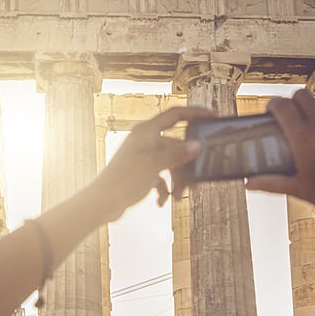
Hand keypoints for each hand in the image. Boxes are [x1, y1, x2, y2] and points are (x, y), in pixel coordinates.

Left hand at [88, 107, 209, 221]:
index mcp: (147, 131)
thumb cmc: (124, 179)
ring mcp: (142, 156)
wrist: (102, 202)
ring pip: (169, 163)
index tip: (212, 117)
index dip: (195, 113)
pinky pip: (159, 176)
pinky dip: (163, 188)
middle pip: (175, 146)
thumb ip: (177, 153)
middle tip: (196, 182)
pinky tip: (162, 202)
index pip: (175, 114)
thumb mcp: (156, 164)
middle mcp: (144, 140)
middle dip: (186, 165)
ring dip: (176, 180)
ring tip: (178, 197)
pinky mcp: (139, 171)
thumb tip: (196, 145)